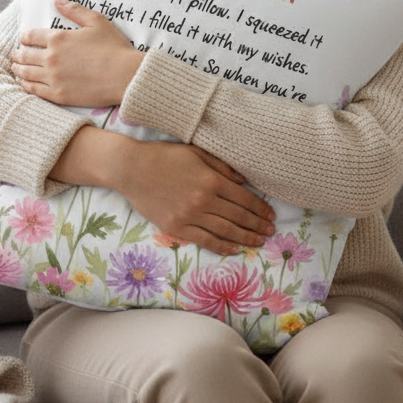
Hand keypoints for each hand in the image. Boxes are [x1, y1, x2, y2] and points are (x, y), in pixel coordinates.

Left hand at [12, 0, 143, 106]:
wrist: (126, 76)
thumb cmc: (114, 47)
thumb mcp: (96, 21)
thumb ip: (74, 10)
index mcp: (58, 38)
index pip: (30, 36)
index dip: (25, 36)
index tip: (24, 38)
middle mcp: (51, 57)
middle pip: (24, 55)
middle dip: (18, 53)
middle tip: (16, 54)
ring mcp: (53, 77)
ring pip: (25, 73)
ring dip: (18, 69)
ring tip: (16, 68)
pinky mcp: (58, 95)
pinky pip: (34, 90)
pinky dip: (25, 85)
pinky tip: (23, 83)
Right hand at [112, 141, 276, 256]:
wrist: (131, 168)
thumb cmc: (164, 156)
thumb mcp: (196, 152)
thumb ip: (221, 167)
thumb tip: (244, 182)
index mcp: (211, 179)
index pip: (244, 198)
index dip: (260, 209)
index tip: (271, 215)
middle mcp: (203, 199)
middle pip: (238, 216)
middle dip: (257, 225)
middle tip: (271, 231)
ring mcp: (189, 215)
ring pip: (225, 230)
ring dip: (245, 238)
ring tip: (259, 242)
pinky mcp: (176, 227)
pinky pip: (204, 240)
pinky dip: (222, 246)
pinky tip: (234, 249)